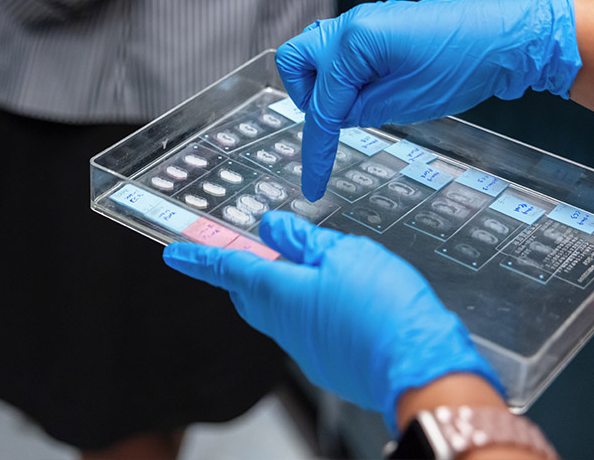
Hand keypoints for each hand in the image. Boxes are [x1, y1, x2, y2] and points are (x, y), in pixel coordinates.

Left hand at [162, 211, 501, 431]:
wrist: (419, 366)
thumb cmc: (384, 306)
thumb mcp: (345, 254)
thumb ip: (301, 241)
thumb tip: (271, 227)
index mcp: (280, 291)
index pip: (228, 268)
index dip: (199, 258)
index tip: (174, 254)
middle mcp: (282, 324)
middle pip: (247, 294)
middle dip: (240, 274)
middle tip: (248, 253)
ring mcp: (302, 348)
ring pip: (275, 313)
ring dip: (279, 290)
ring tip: (308, 271)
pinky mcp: (324, 363)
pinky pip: (301, 330)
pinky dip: (305, 310)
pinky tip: (336, 301)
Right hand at [276, 0, 580, 199]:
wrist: (504, 38)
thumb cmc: (463, 65)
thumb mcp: (406, 103)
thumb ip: (359, 112)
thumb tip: (337, 118)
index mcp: (354, 42)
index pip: (319, 106)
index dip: (315, 150)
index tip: (313, 185)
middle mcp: (350, 25)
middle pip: (294, 63)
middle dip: (305, 100)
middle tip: (331, 125)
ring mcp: (361, 22)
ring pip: (312, 55)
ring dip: (321, 87)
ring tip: (355, 109)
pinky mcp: (374, 29)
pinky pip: (338, 54)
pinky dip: (342, 78)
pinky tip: (370, 94)